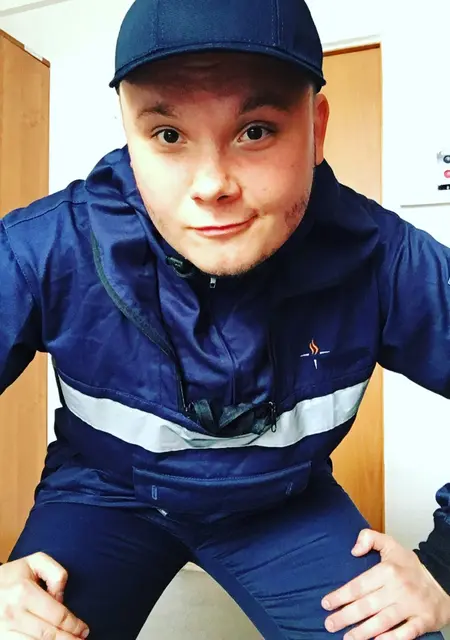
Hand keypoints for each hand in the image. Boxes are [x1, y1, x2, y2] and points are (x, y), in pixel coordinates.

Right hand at [0, 552, 88, 637]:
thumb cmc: (10, 576)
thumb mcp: (34, 562)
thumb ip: (55, 573)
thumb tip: (60, 598)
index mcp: (23, 592)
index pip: (57, 615)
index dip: (74, 624)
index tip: (83, 629)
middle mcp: (12, 613)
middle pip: (48, 634)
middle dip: (68, 639)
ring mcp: (3, 630)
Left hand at [322, 529, 449, 638]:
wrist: (441, 581)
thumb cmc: (410, 567)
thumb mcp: (391, 545)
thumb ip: (370, 538)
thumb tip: (353, 550)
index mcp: (388, 570)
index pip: (359, 585)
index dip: (341, 595)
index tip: (326, 603)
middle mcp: (399, 588)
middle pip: (367, 605)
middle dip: (346, 616)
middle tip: (330, 624)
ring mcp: (411, 606)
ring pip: (383, 622)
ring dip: (363, 632)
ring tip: (346, 638)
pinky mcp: (422, 621)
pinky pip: (405, 634)